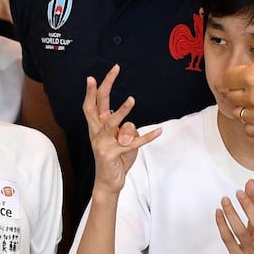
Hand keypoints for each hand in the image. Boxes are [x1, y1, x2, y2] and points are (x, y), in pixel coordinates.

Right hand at [82, 65, 161, 196]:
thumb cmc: (116, 157)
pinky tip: (159, 131)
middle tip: (113, 71)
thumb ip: (128, 130)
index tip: (100, 74)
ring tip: (132, 100)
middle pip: (96, 105)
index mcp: (97, 126)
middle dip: (105, 86)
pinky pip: (132, 143)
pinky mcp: (111, 154)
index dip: (96, 87)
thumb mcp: (124, 140)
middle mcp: (96, 132)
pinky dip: (147, 137)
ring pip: (112, 123)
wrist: (109, 181)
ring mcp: (102, 143)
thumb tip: (128, 130)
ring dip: (122, 111)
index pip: (94, 102)